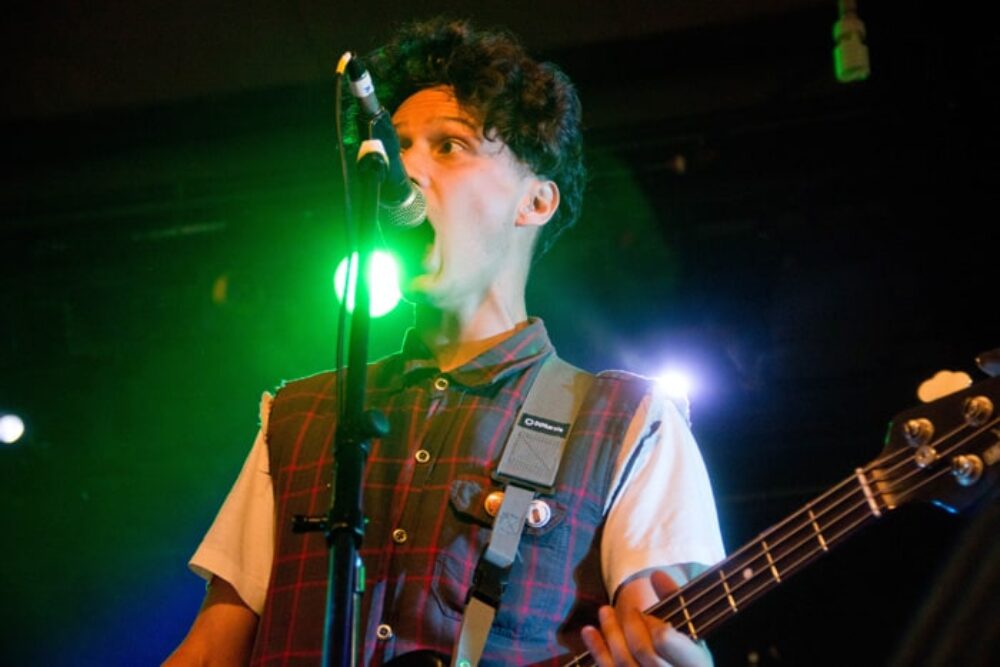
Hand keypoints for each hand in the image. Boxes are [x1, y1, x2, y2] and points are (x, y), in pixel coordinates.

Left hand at [580, 570, 711, 666]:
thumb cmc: (689, 651)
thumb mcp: (691, 625)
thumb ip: (674, 599)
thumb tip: (656, 574)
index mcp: (695, 662)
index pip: (664, 639)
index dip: (650, 622)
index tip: (642, 611)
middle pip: (642, 651)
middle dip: (629, 625)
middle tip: (627, 609)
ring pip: (624, 663)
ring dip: (610, 633)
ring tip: (604, 611)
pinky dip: (597, 651)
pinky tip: (588, 632)